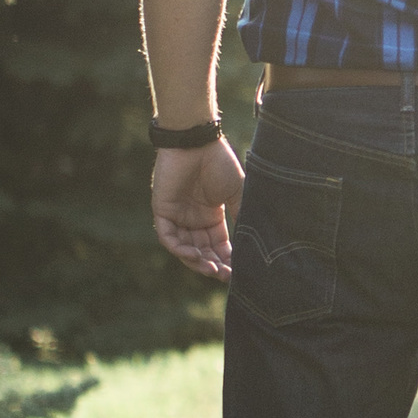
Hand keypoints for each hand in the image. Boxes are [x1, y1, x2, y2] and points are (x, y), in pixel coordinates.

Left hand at [152, 135, 247, 281]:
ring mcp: (177, 216)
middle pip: (203, 252)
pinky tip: (194, 255)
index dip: (228, 260)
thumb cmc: (219, 163)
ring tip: (212, 269)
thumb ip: (242, 216)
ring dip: (197, 262)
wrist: (197, 142)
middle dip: (214, 265)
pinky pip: (168, 237)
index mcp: (211, 216)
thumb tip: (254, 242)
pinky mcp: (162, 210)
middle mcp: (194, 219)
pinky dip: (180, 249)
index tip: (239, 272)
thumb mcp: (237, 193)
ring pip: (185, 249)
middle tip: (226, 276)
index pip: (219, 246)